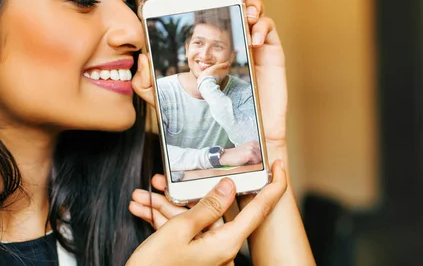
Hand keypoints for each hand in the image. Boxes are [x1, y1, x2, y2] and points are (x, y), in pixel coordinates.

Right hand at [127, 161, 287, 265]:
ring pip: (194, 218)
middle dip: (187, 191)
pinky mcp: (195, 256)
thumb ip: (207, 207)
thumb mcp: (179, 232)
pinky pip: (185, 231)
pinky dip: (166, 220)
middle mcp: (222, 249)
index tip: (279, 166)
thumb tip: (229, 187)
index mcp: (227, 243)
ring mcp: (208, 254)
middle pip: (216, 209)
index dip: (273, 185)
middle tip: (164, 180)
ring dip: (167, 206)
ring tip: (143, 197)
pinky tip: (144, 209)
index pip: (260, 209)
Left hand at [132, 0, 288, 154]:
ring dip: (251, 3)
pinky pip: (269, 29)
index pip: (208, 11)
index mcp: (211, 41)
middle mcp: (233, 37)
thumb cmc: (207, 112)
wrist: (239, 131)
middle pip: (234, 1)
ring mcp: (253, 43)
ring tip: (244, 12)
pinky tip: (253, 37)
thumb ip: (148, 84)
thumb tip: (143, 58)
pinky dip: (262, 26)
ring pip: (255, 9)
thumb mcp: (167, 100)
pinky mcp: (271, 52)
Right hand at [219, 141, 260, 166]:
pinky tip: (245, 161)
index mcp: (254, 143)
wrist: (226, 157)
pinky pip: (256, 161)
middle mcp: (254, 143)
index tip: (253, 159)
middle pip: (263, 155)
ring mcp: (252, 147)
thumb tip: (263, 159)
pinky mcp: (250, 153)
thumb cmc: (236, 156)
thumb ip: (255, 153)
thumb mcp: (247, 152)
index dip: (260, 158)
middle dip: (257, 160)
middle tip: (248, 160)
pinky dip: (252, 163)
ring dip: (254, 162)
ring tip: (246, 160)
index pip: (264, 152)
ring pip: (260, 159)